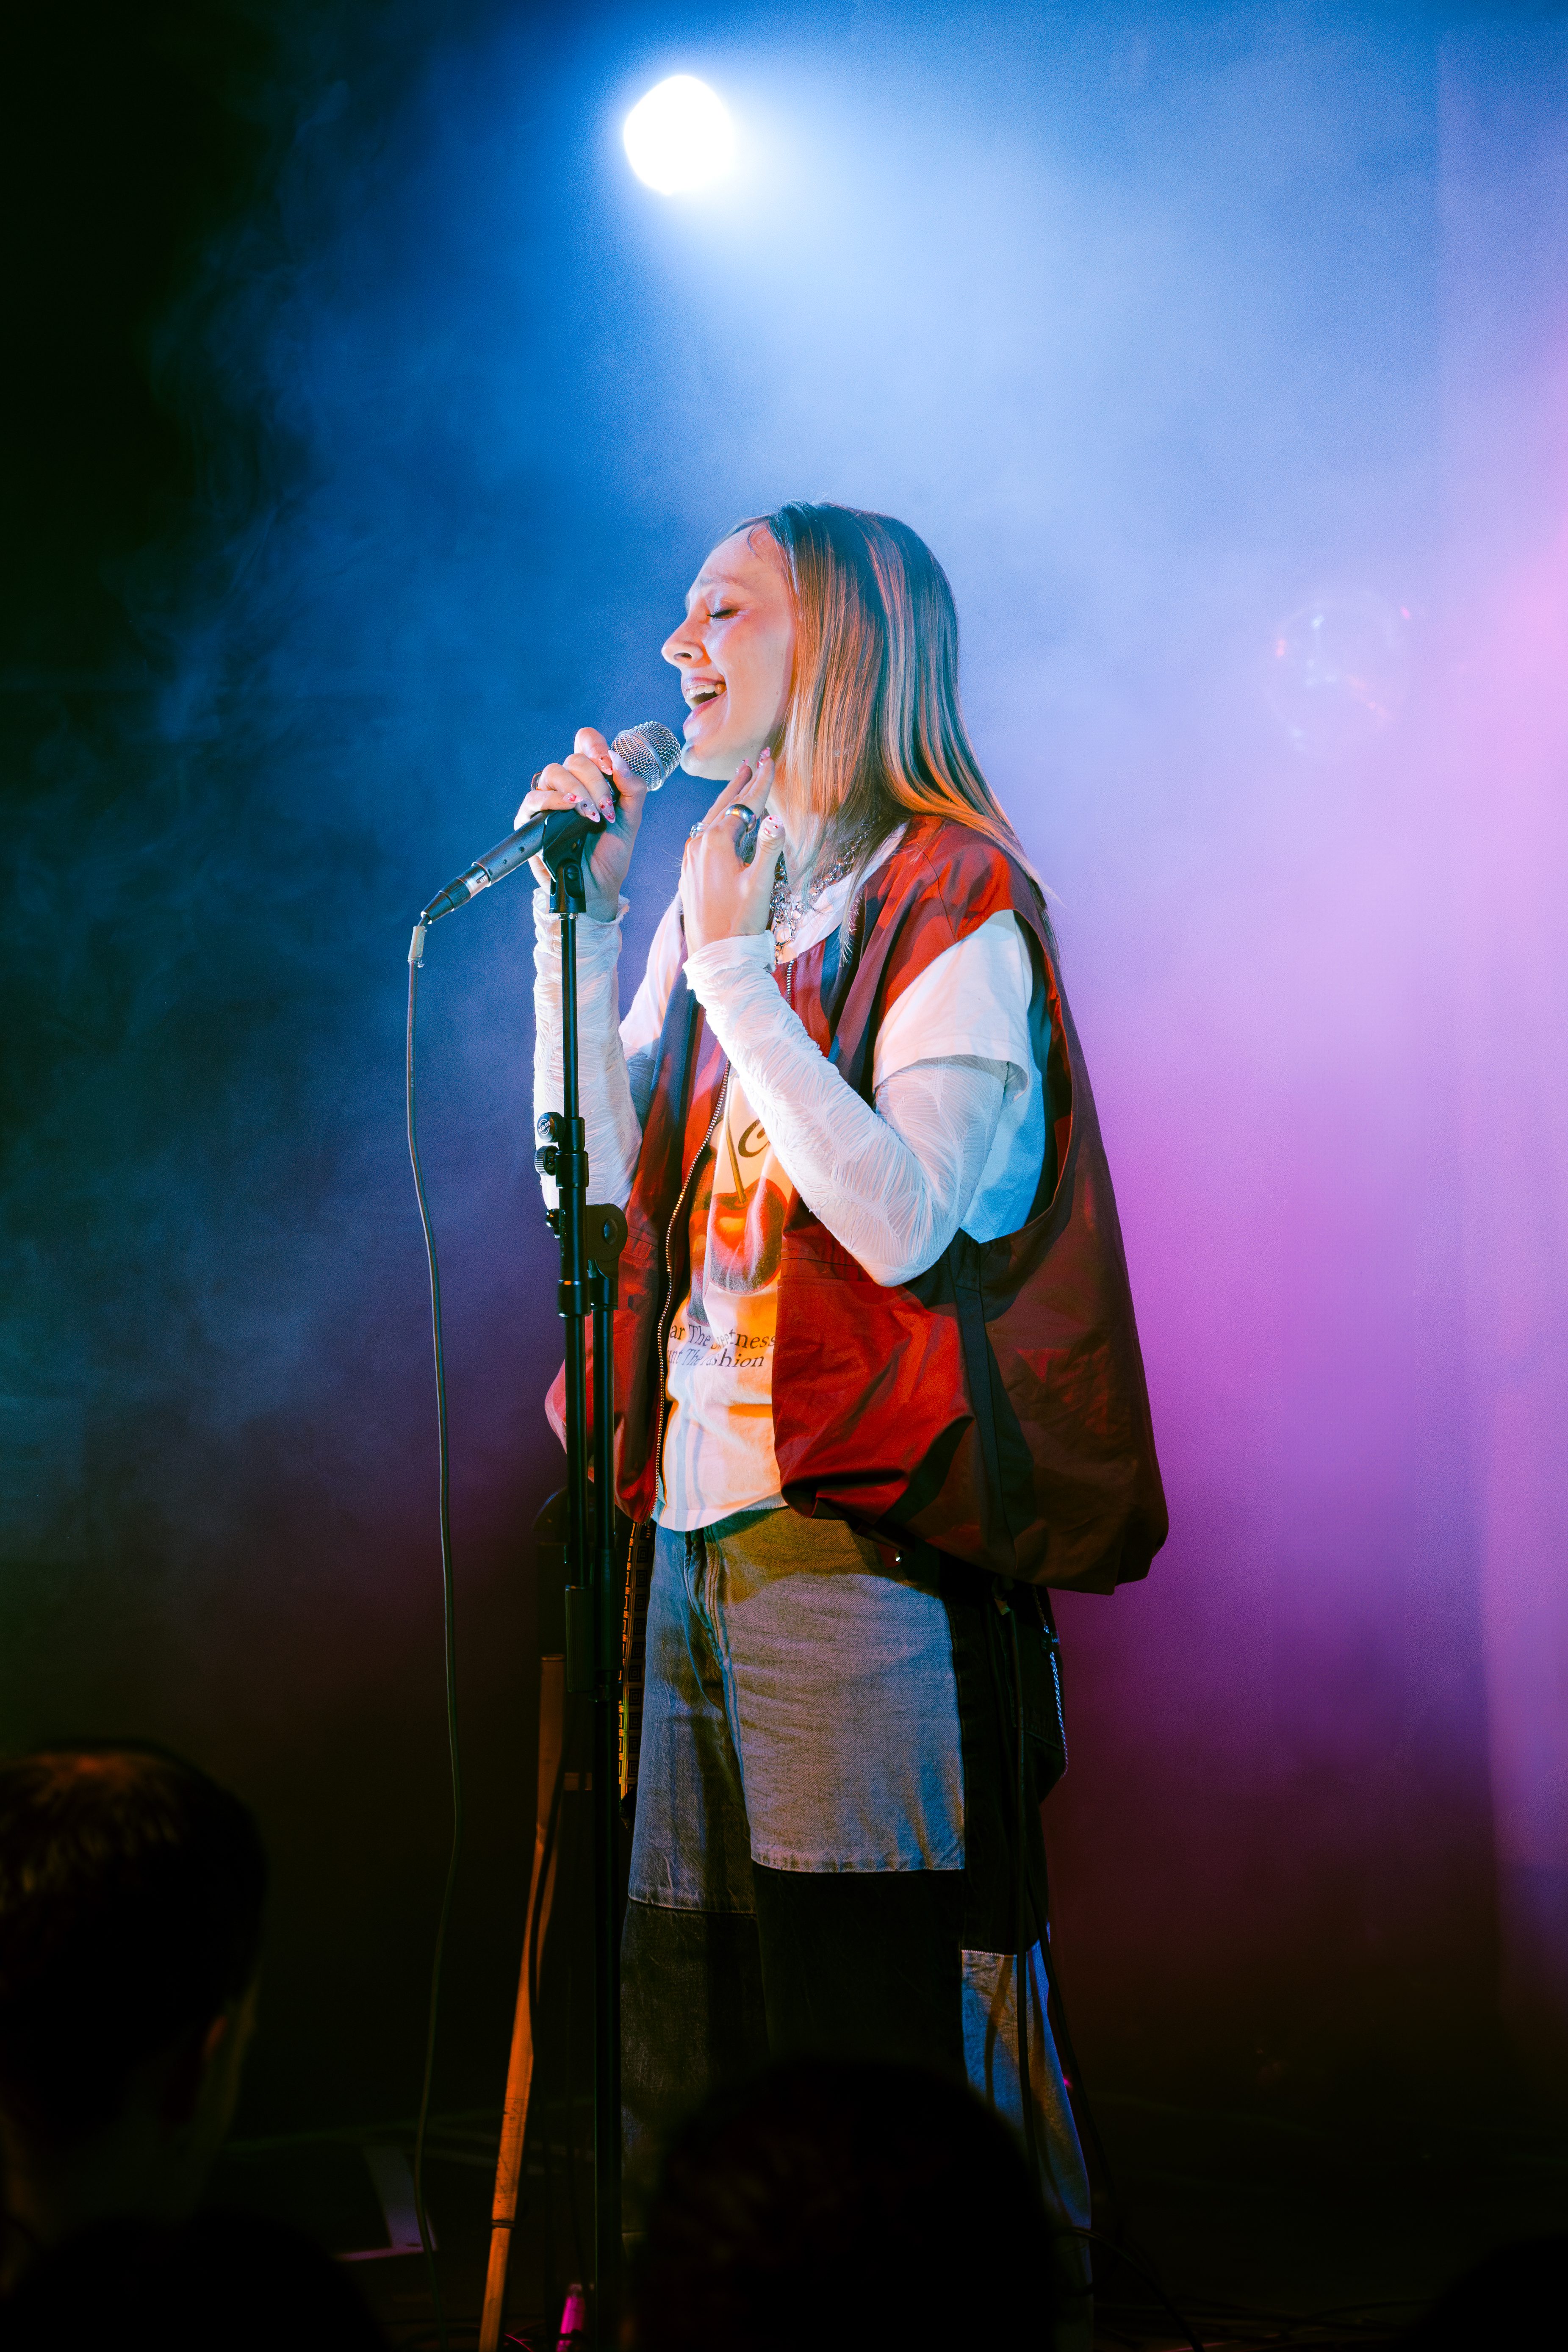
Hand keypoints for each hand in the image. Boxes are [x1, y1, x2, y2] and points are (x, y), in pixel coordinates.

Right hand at [514, 727, 649, 921]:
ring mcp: (548, 799)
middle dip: (595, 783)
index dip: (596, 746)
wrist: (597, 886)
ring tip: (591, 816)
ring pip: (554, 772)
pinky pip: (535, 797)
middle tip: (606, 810)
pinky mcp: (531, 818)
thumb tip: (619, 761)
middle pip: (574, 759)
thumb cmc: (611, 852)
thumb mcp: (632, 819)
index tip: (609, 767)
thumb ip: (632, 788)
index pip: (586, 742)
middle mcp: (568, 783)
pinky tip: (570, 807)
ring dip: (578, 791)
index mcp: (591, 777)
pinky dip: (554, 799)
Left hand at [680, 748, 782, 951]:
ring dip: (728, 799)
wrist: (716, 955)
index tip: (771, 760)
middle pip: (724, 805)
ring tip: (741, 780)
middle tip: (754, 760)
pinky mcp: (689, 871)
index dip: (761, 782)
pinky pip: (703, 834)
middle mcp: (699, 844)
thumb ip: (768, 849)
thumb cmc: (740, 922)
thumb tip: (775, 818)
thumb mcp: (760, 885)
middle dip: (742, 782)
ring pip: (711, 818)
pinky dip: (717, 820)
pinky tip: (722, 820)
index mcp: (716, 843)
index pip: (744, 804)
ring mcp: (691, 857)